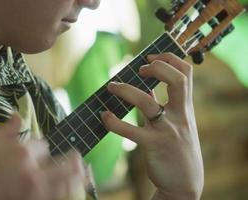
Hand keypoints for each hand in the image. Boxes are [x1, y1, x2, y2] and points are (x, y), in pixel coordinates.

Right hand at [0, 114, 85, 199]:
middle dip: (74, 160)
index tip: (41, 148)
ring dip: (76, 179)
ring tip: (85, 175)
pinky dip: (61, 195)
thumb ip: (6, 129)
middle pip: (63, 165)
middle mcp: (32, 172)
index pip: (43, 145)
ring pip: (63, 186)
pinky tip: (67, 192)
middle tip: (80, 158)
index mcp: (22, 152)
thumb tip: (18, 116)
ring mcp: (32, 193)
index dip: (43, 146)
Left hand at [101, 53, 203, 199]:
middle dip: (158, 67)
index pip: (186, 73)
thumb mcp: (176, 124)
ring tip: (112, 86)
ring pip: (148, 102)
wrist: (185, 184)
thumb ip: (163, 105)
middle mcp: (180, 116)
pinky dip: (113, 121)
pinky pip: (130, 131)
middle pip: (177, 80)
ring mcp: (167, 131)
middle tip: (139, 68)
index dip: (170, 59)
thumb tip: (147, 88)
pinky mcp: (154, 146)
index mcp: (186, 108)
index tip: (151, 57)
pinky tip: (104, 115)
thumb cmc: (177, 150)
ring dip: (126, 90)